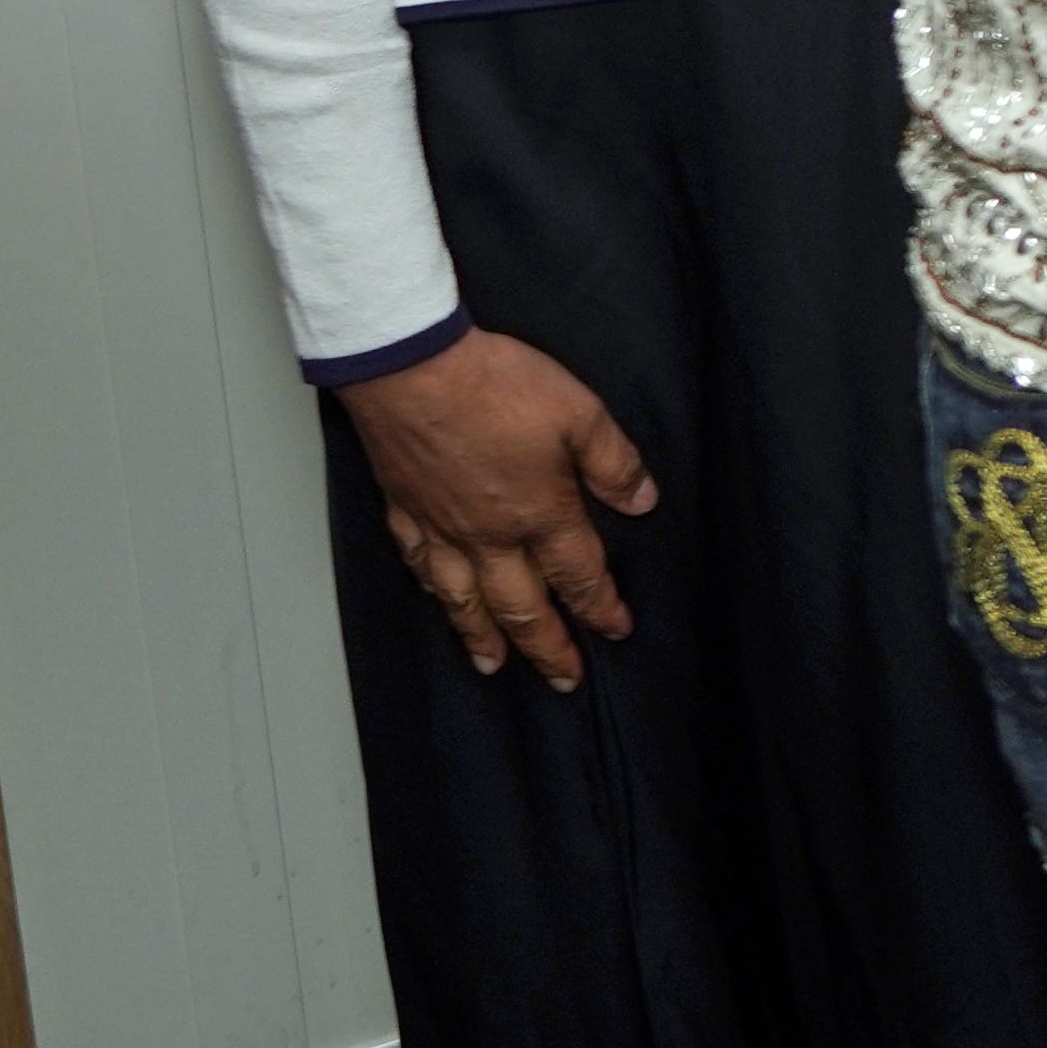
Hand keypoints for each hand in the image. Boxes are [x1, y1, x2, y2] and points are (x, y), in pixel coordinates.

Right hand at [339, 328, 653, 686]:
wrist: (413, 369)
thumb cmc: (496, 385)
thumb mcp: (581, 413)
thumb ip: (614, 462)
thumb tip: (642, 501)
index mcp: (539, 512)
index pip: (579, 575)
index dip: (600, 607)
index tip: (616, 631)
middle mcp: (489, 534)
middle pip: (522, 606)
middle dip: (546, 647)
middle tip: (563, 679)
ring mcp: (441, 526)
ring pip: (463, 600)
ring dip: (481, 637)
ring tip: (493, 667)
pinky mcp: (405, 507)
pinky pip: (418, 564)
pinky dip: (430, 591)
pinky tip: (436, 599)